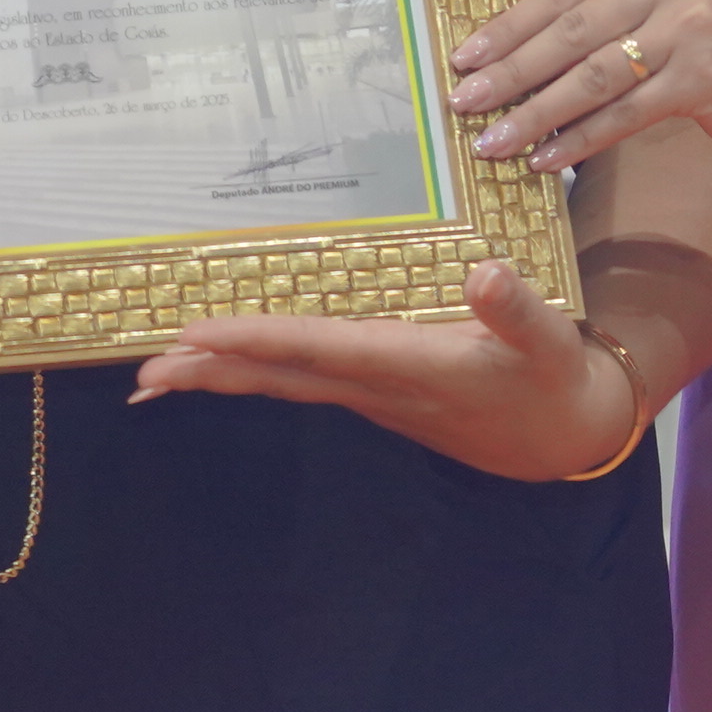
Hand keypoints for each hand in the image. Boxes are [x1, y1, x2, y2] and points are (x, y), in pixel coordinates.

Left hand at [127, 259, 638, 482]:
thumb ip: (518, 311)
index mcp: (410, 368)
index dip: (256, 341)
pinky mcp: (375, 392)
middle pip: (280, 379)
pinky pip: (300, 381)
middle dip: (211, 374)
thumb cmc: (554, 380)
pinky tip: (221, 366)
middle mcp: (377, 387)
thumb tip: (483, 276)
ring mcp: (371, 394)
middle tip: (143, 373)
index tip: (196, 334)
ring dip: (220, 377)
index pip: (319, 350)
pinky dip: (254, 372)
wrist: (567, 435)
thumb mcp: (550, 344)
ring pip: (282, 384)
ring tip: (156, 375)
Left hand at [447, 0, 711, 170]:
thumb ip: (604, 16)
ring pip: (593, 74)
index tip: (463, 56)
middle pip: (570, 30)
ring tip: (494, 141)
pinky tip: (547, 159)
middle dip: (510, 71)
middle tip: (464, 100)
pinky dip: (580, 138)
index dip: (509, 25)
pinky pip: (625, 112)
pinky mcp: (705, 76)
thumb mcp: (663, 7)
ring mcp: (691, 26)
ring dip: (536, 114)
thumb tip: (514, 54)